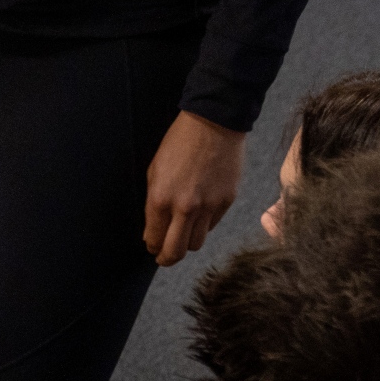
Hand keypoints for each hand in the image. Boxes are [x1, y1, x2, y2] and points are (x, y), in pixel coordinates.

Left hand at [142, 110, 244, 266]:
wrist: (214, 122)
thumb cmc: (179, 143)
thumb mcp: (154, 172)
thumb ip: (152, 205)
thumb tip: (153, 232)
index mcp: (161, 200)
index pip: (154, 241)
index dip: (152, 247)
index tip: (153, 246)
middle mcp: (186, 208)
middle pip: (176, 253)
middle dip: (167, 258)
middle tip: (165, 256)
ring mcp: (209, 207)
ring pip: (196, 243)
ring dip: (187, 241)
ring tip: (184, 231)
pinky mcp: (227, 202)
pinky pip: (212, 225)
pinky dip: (204, 224)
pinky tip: (201, 209)